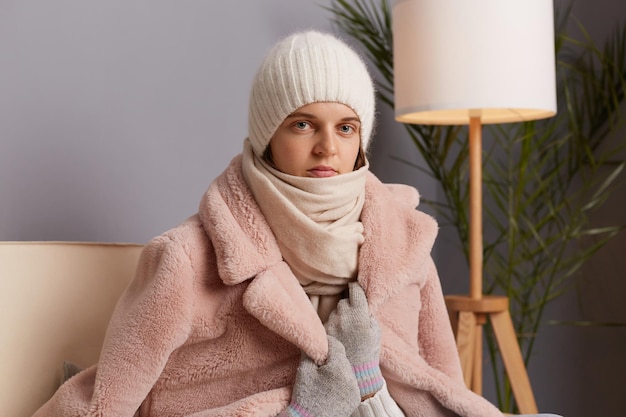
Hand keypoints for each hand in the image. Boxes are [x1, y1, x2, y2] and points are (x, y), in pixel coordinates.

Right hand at [278, 335, 359, 416]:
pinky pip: (350, 383)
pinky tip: (331, 386)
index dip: (327, 343)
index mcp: (339, 368)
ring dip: (338, 369)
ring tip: (325, 376)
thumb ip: (311, 351)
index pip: (336, 346)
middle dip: (332, 358)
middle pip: (342, 358)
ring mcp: (355, 390)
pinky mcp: (355, 399)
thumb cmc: (305, 394)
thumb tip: (314, 337)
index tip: (320, 344)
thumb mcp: (304, 370)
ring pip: (347, 370)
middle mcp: (351, 378)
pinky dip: (342, 381)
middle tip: (320, 362)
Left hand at [325, 282, 383, 399]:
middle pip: (344, 301)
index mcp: (359, 314)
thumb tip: (362, 303)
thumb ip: (368, 314)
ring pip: (335, 312)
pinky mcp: (324, 331)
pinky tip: (340, 336)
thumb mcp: (375, 330)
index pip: (355, 290)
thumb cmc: (369, 350)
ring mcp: (332, 323)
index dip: (355, 288)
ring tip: (347, 331)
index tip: (355, 288)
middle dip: (349, 306)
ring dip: (340, 316)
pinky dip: (333, 326)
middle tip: (354, 317)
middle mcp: (344, 315)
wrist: (356, 372)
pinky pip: (329, 322)